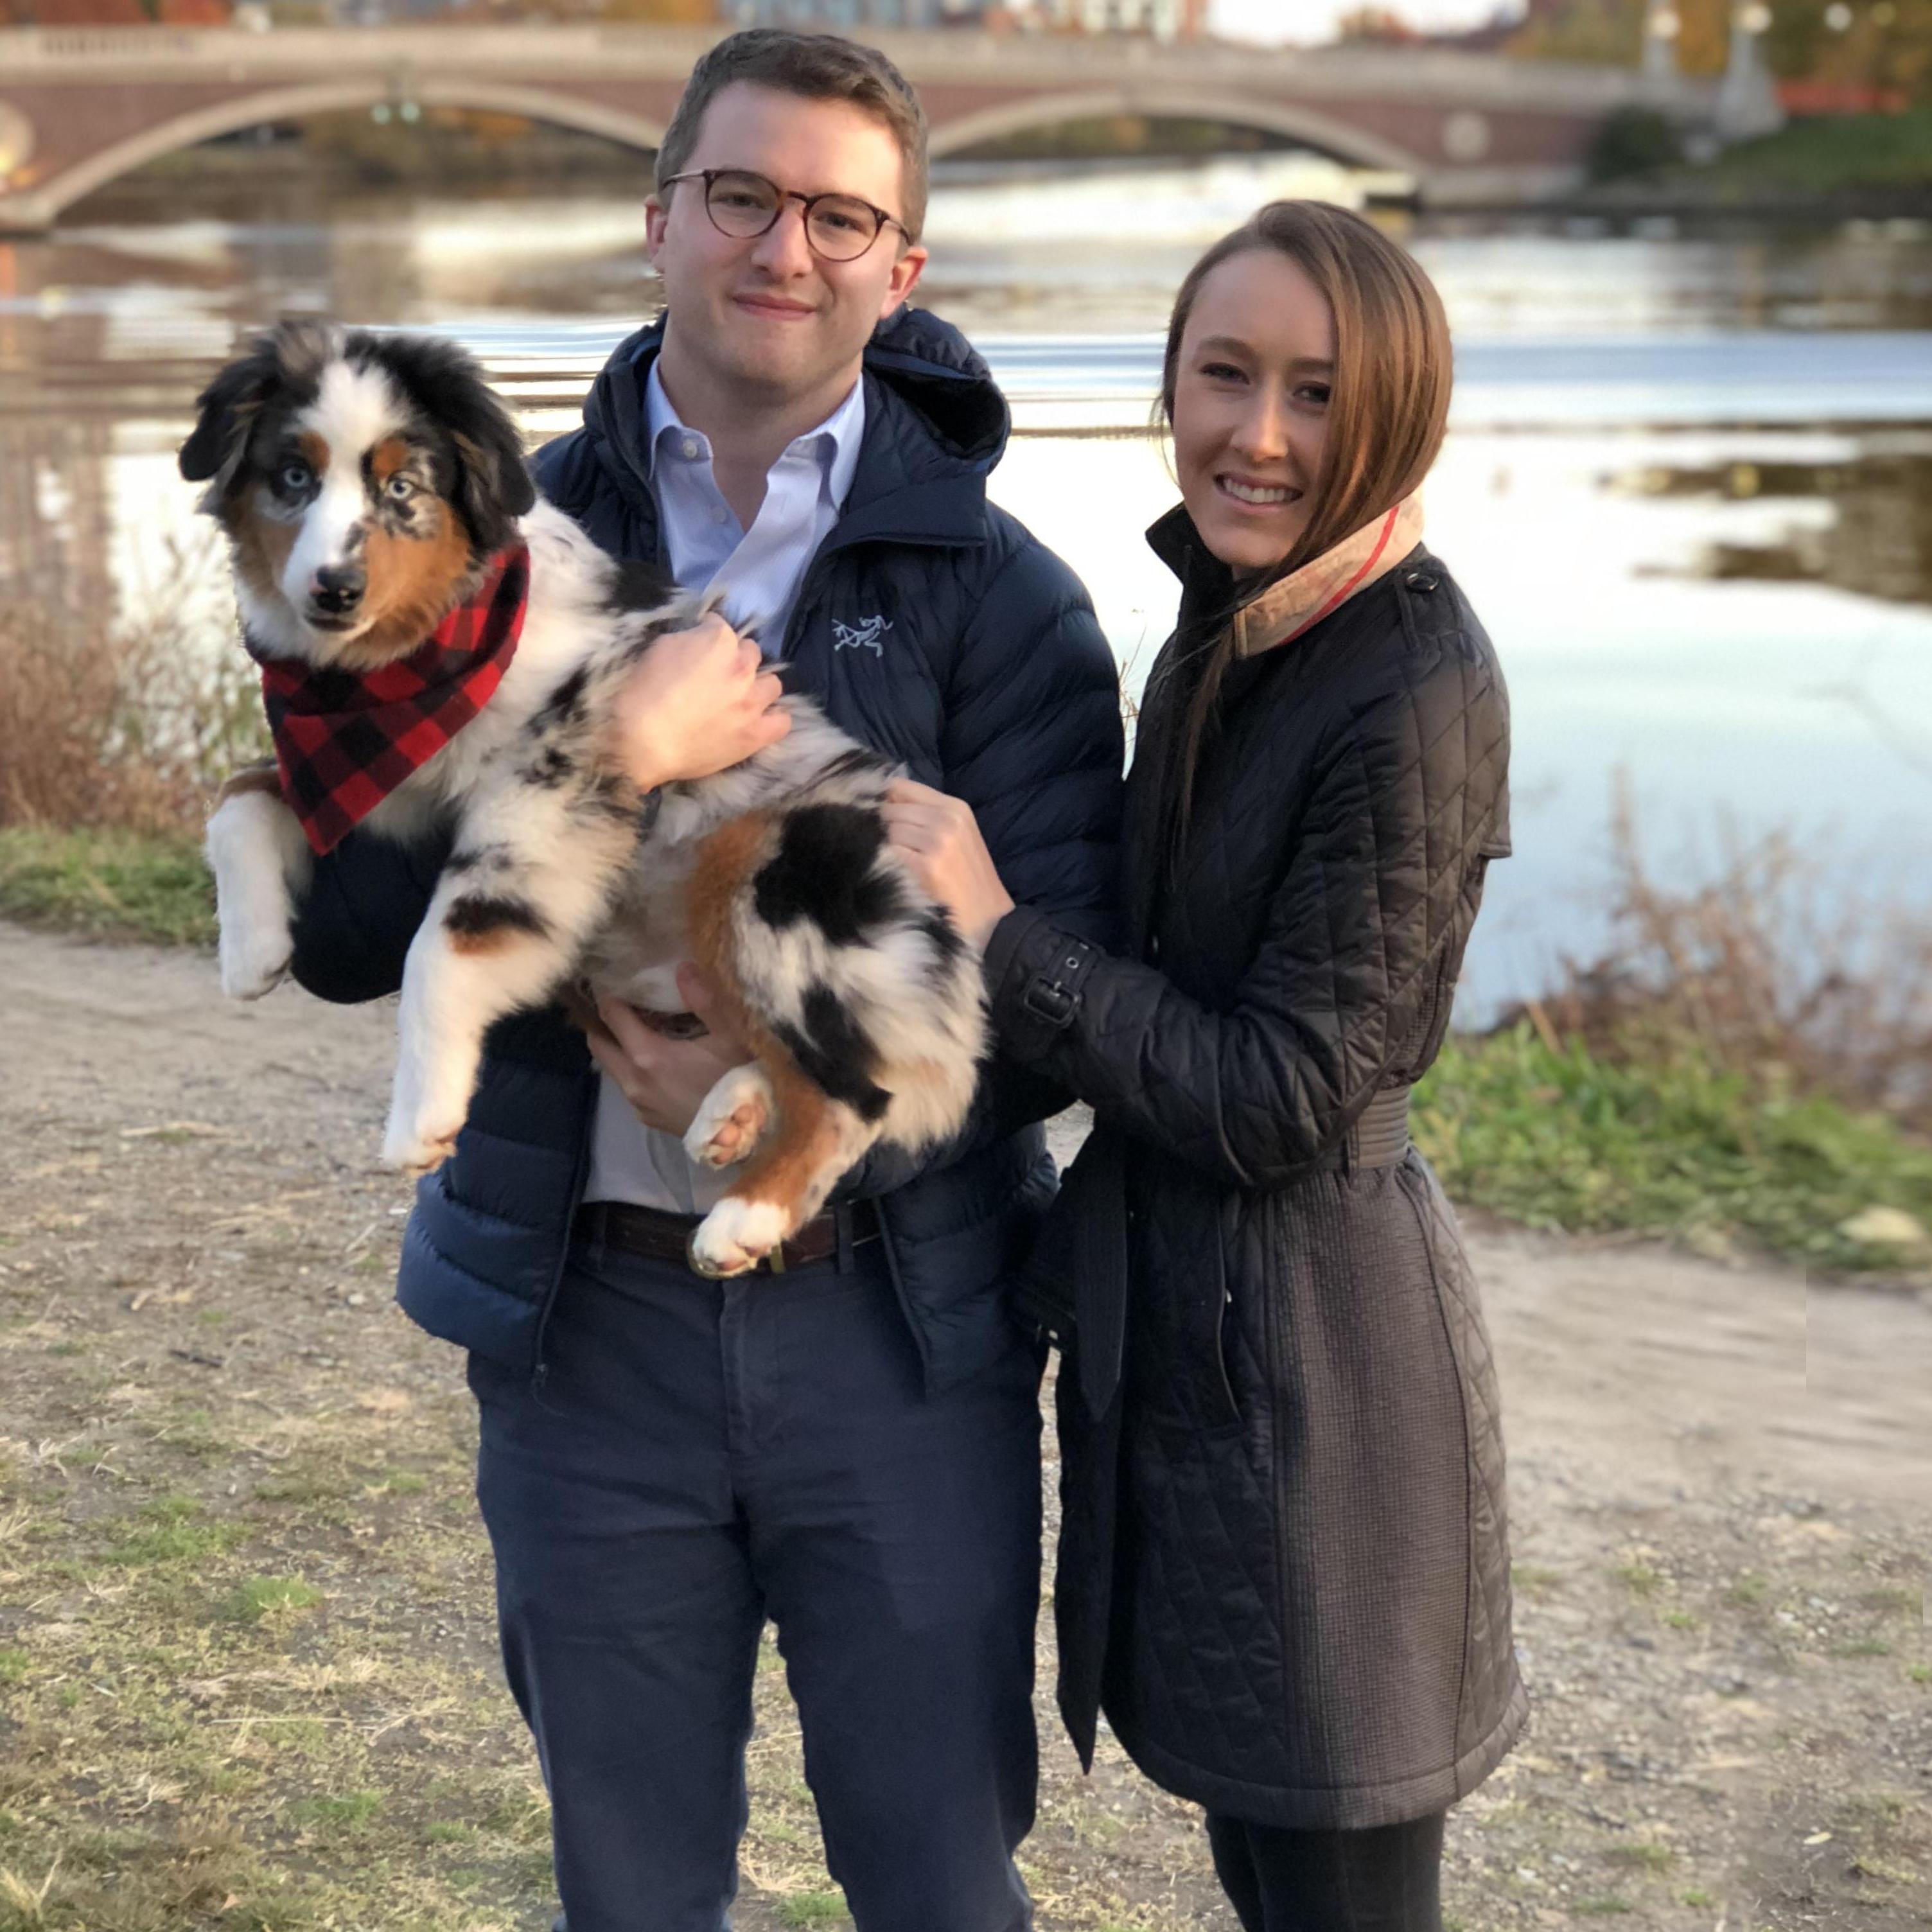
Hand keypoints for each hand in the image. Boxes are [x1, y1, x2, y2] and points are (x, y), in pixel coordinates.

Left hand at [579, 965, 752, 1136]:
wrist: (744, 1138)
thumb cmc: (738, 1082)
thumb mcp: (731, 1037)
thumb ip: (705, 1000)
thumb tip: (683, 967)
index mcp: (647, 1054)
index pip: (610, 1015)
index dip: (609, 994)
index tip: (616, 980)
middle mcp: (632, 1080)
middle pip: (598, 1042)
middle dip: (603, 1021)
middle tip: (620, 1002)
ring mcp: (637, 1103)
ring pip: (611, 1066)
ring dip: (617, 1046)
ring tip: (639, 1029)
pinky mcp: (647, 1118)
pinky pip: (627, 1085)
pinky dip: (631, 1068)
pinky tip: (656, 1062)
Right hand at [616, 613, 790, 791]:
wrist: (642, 741)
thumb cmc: (642, 692)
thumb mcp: (659, 647)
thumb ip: (687, 639)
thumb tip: (698, 638)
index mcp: (719, 640)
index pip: (720, 625)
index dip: (706, 635)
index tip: (697, 646)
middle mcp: (743, 666)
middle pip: (751, 652)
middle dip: (736, 658)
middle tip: (717, 674)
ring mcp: (753, 701)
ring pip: (772, 684)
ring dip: (757, 686)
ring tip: (741, 697)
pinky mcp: (757, 733)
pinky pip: (782, 721)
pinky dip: (773, 718)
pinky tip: (758, 719)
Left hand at [882, 778, 1014, 950]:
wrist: (989, 919)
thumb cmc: (968, 879)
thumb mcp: (955, 836)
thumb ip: (923, 815)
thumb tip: (879, 801)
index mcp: (955, 808)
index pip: (900, 787)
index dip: (881, 801)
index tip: (876, 818)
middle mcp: (947, 819)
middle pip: (889, 809)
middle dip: (880, 828)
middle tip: (886, 850)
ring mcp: (937, 841)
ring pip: (886, 830)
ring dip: (882, 847)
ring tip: (894, 865)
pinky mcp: (926, 866)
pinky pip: (888, 852)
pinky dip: (885, 863)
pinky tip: (896, 876)